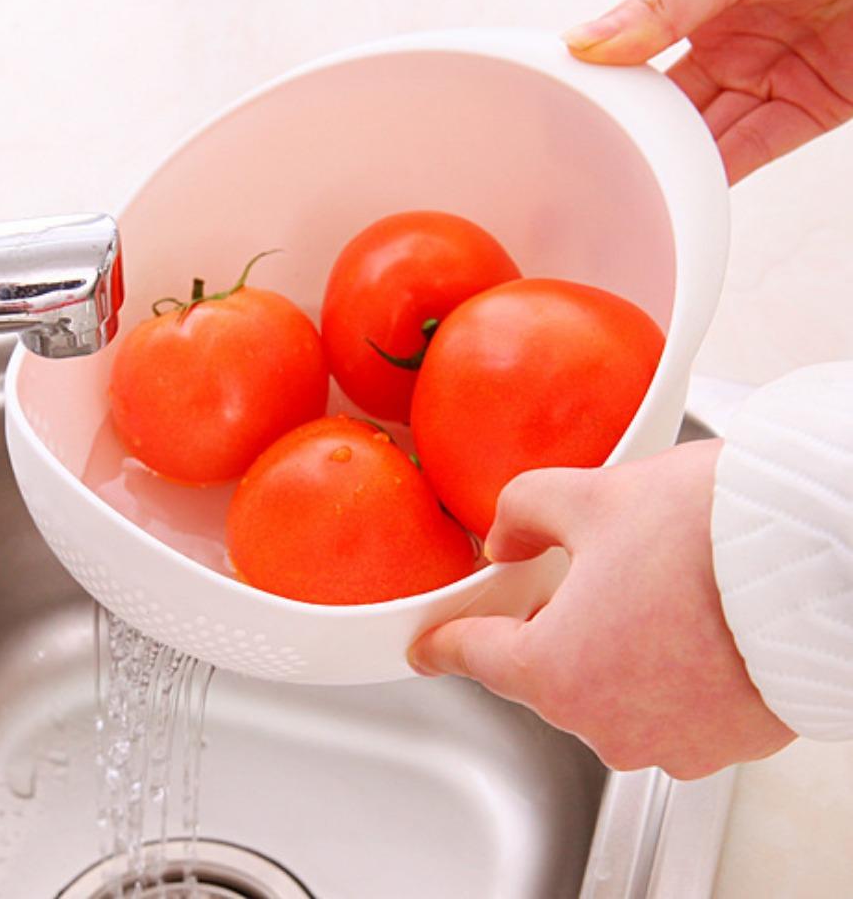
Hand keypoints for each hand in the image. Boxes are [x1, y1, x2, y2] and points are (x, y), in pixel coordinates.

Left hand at [410, 440, 795, 778]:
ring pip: (607, 689)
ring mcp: (670, 742)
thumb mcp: (587, 496)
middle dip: (549, 623)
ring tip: (649, 588)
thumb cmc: (708, 535)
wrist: (820, 559)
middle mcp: (608, 723)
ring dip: (611, 646)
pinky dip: (661, 668)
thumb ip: (522, 512)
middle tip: (580, 570)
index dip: (443, 642)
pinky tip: (685, 620)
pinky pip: (664, 705)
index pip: (474, 657)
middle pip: (545, 671)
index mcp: (557, 671)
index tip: (427, 647)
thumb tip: (506, 537)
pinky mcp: (724, 743)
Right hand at [563, 0, 852, 183]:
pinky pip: (752, 152)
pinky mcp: (808, 112)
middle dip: (637, 138)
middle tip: (597, 164)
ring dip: (673, 166)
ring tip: (634, 188)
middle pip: (670, 110)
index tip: (570, 116)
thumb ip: (662, 1)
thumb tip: (584, 44)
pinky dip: (717, 178)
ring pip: (705, 139)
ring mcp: (769, 82)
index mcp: (703, 6)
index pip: (639, 61)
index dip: (608, 90)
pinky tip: (682, 193)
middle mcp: (733, 49)